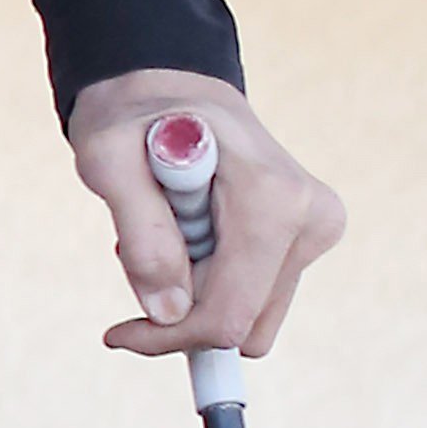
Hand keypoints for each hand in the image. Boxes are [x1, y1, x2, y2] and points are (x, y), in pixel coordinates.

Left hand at [70, 68, 346, 361]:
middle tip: (141, 251)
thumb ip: (141, 234)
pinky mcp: (311, 239)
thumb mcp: (108, 160)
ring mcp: (317, 229)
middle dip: (182, 310)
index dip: (167, 338)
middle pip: (242, 328)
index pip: (227, 316)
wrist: (173, 89)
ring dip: (195, 293)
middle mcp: (311, 217)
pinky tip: (192, 233)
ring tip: (169, 230)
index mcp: (272, 200)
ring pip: (249, 320)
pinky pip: (255, 300)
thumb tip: (169, 312)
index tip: (119, 332)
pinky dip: (213, 283)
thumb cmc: (134, 118)